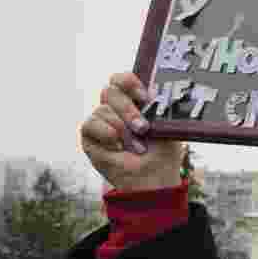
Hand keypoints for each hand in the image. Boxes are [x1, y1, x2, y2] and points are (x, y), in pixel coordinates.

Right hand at [81, 73, 182, 192]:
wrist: (154, 178)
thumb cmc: (163, 152)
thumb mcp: (168, 126)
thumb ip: (160, 106)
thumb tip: (154, 90)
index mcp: (134, 101)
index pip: (123, 80)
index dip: (129, 82)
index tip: (144, 96)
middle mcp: (115, 108)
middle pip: (111, 91)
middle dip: (128, 109)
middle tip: (143, 127)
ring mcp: (102, 121)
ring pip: (103, 109)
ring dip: (122, 129)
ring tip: (136, 147)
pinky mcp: (89, 136)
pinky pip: (91, 124)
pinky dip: (107, 135)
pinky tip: (118, 148)